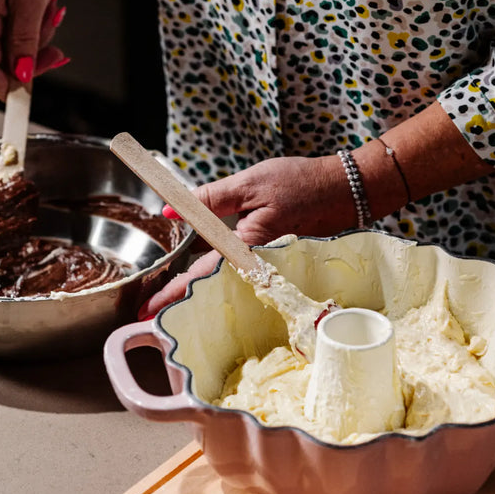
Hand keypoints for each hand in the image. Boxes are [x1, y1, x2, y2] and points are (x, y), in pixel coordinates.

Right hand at [0, 0, 114, 99]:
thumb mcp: (30, 2)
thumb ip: (24, 42)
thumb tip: (23, 74)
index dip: (7, 87)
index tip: (27, 100)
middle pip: (4, 62)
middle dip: (34, 57)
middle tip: (58, 53)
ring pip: (18, 49)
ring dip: (40, 37)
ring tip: (49, 11)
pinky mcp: (1, 11)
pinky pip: (22, 33)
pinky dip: (38, 27)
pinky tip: (47, 9)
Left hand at [138, 155, 353, 318]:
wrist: (347, 189)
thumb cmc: (301, 183)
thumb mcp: (249, 183)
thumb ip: (209, 199)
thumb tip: (171, 211)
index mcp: (249, 248)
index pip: (203, 275)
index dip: (173, 292)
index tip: (147, 310)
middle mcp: (259, 265)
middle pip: (212, 288)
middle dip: (180, 300)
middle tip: (148, 311)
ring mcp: (268, 266)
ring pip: (226, 282)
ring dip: (198, 290)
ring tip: (168, 296)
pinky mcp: (275, 260)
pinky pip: (242, 271)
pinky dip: (220, 274)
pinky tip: (205, 272)